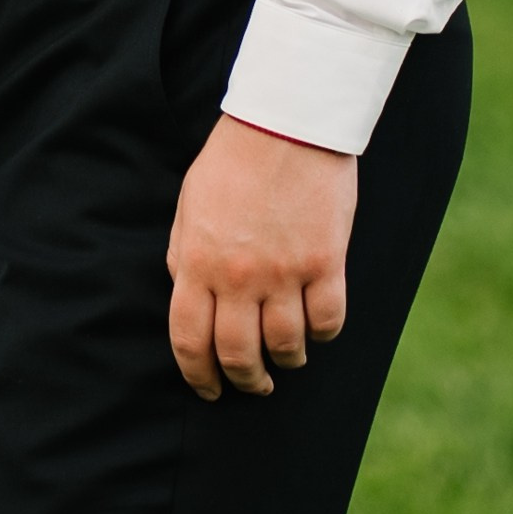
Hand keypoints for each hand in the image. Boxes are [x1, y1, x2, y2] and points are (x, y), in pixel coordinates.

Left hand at [166, 114, 355, 401]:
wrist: (284, 124)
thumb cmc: (232, 161)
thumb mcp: (189, 205)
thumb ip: (184, 254)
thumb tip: (185, 295)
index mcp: (197, 261)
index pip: (189, 338)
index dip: (197, 374)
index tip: (208, 388)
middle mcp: (238, 275)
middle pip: (238, 354)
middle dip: (244, 380)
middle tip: (252, 385)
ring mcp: (285, 272)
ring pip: (286, 346)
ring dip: (286, 361)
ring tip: (286, 358)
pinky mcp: (325, 263)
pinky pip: (328, 322)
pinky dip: (323, 334)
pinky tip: (317, 328)